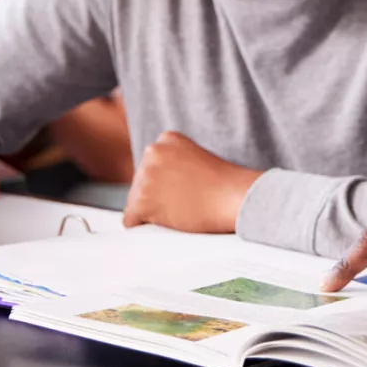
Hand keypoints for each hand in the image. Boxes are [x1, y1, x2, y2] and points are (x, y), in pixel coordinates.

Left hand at [122, 132, 258, 232]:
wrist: (236, 197)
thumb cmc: (224, 186)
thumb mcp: (195, 159)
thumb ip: (172, 165)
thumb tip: (155, 186)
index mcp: (166, 139)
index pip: (151, 166)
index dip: (168, 182)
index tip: (186, 187)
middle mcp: (152, 152)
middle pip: (140, 183)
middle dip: (158, 195)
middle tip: (186, 200)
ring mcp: (146, 176)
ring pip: (136, 201)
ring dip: (155, 210)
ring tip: (183, 209)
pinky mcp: (142, 200)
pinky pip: (130, 220)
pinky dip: (144, 226)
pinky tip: (167, 222)